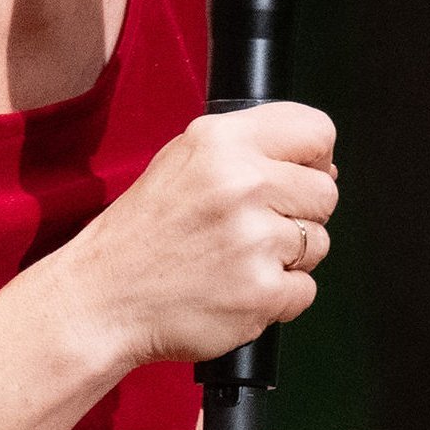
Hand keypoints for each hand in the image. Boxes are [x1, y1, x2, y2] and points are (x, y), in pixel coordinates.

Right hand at [43, 102, 333, 367]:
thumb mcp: (182, 161)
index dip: (315, 157)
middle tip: (252, 228)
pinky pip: (305, 289)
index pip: (316, 130)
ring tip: (235, 260)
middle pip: (325, 192)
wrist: (104, 298)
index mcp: (220, 142)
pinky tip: (236, 288)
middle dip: (299, 213)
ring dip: (287, 257)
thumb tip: (324, 167)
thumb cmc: (143, 233)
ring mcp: (253, 241)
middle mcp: (240, 184)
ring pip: (319, 243)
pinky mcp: (262, 292)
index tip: (300, 175)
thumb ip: (249, 150)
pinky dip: (277, 296)